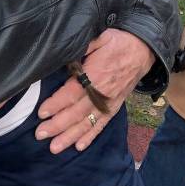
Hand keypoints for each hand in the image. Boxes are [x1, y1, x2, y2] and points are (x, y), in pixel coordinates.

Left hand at [35, 30, 155, 152]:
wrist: (143, 50)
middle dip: (58, 125)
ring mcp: (109, 102)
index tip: (42, 112)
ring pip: (88, 122)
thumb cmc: (118, 42)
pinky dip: (91, 136)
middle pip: (77, 112)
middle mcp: (102, 92)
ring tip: (55, 148)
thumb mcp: (99, 37)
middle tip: (40, 134)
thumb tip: (64, 49)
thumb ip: (82, 46)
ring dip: (70, 136)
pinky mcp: (115, 107)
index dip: (57, 103)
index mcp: (96, 74)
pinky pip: (102, 124)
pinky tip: (79, 146)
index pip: (73, 92)